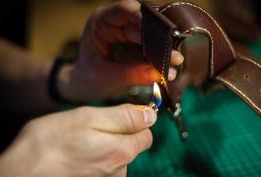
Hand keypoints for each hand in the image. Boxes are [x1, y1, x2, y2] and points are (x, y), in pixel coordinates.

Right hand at [0, 104, 155, 176]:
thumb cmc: (49, 145)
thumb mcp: (88, 118)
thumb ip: (124, 117)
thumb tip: (150, 115)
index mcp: (122, 151)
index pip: (146, 133)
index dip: (137, 120)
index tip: (120, 114)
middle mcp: (118, 173)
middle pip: (129, 147)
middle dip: (116, 134)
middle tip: (88, 127)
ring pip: (112, 160)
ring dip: (101, 149)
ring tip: (75, 144)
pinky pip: (98, 173)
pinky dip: (90, 164)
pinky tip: (70, 161)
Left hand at [59, 0, 183, 101]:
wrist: (86, 84)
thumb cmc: (88, 77)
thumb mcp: (103, 77)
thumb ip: (128, 74)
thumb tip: (157, 73)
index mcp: (101, 21)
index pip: (125, 10)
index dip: (144, 18)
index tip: (161, 32)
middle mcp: (117, 22)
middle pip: (143, 23)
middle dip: (159, 39)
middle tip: (173, 57)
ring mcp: (128, 32)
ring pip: (151, 34)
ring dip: (163, 49)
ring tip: (174, 64)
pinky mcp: (137, 43)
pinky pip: (153, 46)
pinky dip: (160, 56)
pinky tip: (169, 67)